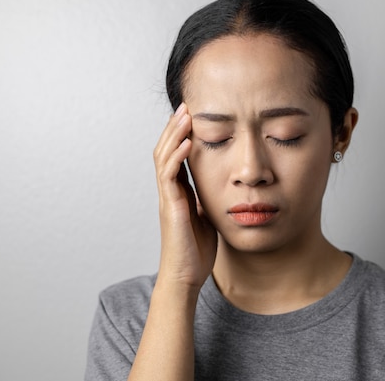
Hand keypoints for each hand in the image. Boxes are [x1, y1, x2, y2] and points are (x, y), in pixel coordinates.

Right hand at [153, 103, 216, 290]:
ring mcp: (167, 198)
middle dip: (175, 127)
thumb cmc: (196, 251)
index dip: (182, 135)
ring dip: (174, 135)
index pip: (176, 156)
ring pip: (163, 158)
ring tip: (185, 114)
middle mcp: (169, 191)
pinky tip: (187, 143)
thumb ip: (208, 200)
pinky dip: (177, 157)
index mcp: (178, 192)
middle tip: (186, 105)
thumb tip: (221, 187)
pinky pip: (169, 177)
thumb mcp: (207, 218)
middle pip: (166, 150)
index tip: (193, 116)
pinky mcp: (170, 208)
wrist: (186, 277)